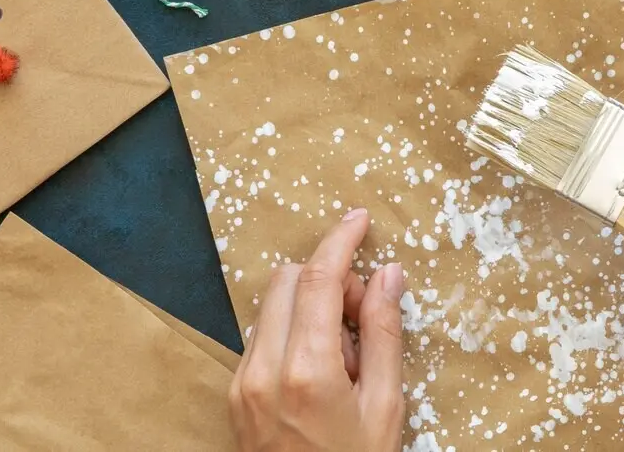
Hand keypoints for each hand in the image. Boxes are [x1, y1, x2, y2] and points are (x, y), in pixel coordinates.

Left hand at [230, 208, 405, 451]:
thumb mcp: (386, 406)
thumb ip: (386, 334)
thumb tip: (388, 275)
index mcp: (307, 370)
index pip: (318, 278)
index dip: (340, 240)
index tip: (359, 219)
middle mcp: (263, 369)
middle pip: (287, 280)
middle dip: (328, 279)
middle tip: (364, 315)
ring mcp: (243, 382)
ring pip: (271, 305)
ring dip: (309, 307)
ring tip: (346, 354)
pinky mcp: (235, 393)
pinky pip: (262, 336)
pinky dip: (292, 332)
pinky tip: (322, 369)